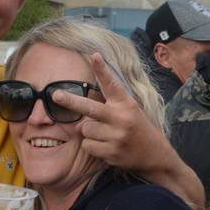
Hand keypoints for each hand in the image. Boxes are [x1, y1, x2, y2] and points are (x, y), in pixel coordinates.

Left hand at [51, 53, 171, 173]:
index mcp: (125, 103)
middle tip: (55, 95)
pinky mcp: (112, 152)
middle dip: (71, 101)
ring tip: (105, 135)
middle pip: (90, 108)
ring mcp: (117, 136)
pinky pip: (88, 146)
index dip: (102, 69)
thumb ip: (103, 111)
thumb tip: (79, 124)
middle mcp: (121, 118)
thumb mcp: (127, 111)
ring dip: (89, 132)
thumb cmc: (135, 127)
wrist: (154, 154)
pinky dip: (92, 146)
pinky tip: (106, 146)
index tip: (95, 55)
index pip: (112, 84)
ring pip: (85, 129)